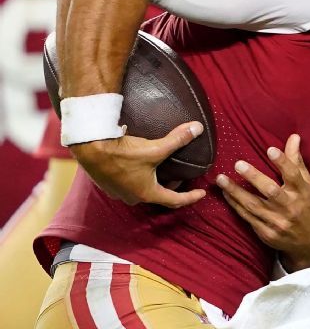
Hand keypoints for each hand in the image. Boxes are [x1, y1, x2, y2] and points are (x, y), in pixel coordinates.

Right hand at [69, 121, 206, 207]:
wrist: (90, 148)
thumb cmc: (123, 152)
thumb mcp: (155, 148)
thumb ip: (178, 140)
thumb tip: (198, 128)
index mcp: (147, 193)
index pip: (175, 200)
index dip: (191, 197)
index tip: (201, 193)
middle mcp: (132, 197)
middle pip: (158, 195)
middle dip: (171, 187)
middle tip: (181, 176)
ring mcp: (118, 192)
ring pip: (141, 190)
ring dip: (153, 182)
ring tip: (161, 170)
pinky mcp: (107, 184)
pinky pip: (128, 183)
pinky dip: (137, 177)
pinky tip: (138, 166)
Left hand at [215, 134, 309, 272]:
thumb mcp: (309, 186)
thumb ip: (297, 162)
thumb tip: (293, 137)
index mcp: (303, 193)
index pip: (293, 175)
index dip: (282, 162)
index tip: (270, 149)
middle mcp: (291, 207)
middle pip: (271, 191)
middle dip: (254, 177)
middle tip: (238, 164)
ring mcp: (278, 222)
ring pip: (253, 205)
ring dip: (235, 192)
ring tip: (221, 179)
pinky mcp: (266, 233)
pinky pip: (248, 217)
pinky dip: (236, 205)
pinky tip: (226, 194)